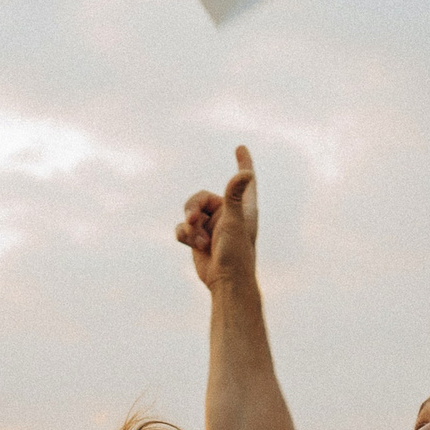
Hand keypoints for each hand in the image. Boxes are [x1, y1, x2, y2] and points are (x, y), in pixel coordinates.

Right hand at [175, 145, 258, 291]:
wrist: (225, 281)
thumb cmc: (236, 252)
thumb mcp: (233, 220)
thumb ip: (234, 195)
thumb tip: (246, 173)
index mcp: (242, 207)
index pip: (244, 180)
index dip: (243, 163)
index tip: (241, 148)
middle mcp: (227, 214)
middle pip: (200, 197)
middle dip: (192, 208)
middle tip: (192, 219)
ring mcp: (212, 226)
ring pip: (189, 213)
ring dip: (189, 226)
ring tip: (198, 240)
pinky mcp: (198, 239)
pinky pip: (182, 228)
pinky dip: (185, 236)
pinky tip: (195, 247)